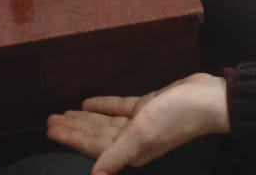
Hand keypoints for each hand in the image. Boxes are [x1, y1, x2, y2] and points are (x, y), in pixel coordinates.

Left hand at [47, 74, 229, 173]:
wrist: (207, 101)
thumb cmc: (174, 117)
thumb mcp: (143, 134)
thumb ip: (118, 154)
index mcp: (130, 150)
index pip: (92, 146)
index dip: (71, 139)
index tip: (50, 130)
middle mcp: (132, 141)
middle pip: (95, 135)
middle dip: (73, 129)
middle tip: (49, 120)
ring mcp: (139, 125)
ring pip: (104, 123)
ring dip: (84, 118)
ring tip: (63, 112)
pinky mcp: (147, 109)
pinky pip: (119, 109)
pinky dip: (103, 106)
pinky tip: (88, 103)